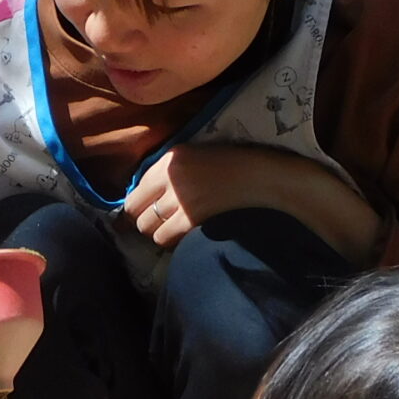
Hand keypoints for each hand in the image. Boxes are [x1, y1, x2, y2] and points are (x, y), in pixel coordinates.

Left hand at [124, 143, 379, 260]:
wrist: (263, 176)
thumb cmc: (233, 165)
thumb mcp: (195, 157)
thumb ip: (167, 174)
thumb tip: (139, 199)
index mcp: (170, 159)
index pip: (135, 189)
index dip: (135, 205)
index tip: (141, 213)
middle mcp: (170, 177)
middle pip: (136, 211)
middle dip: (144, 221)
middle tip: (160, 223)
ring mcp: (181, 198)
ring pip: (148, 228)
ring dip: (157, 233)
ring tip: (173, 229)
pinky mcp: (193, 217)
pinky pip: (166, 238)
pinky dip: (171, 241)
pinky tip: (183, 236)